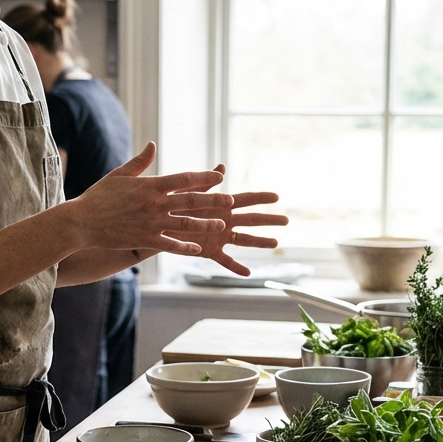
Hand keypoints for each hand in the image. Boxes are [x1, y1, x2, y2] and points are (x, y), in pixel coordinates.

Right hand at [67, 142, 233, 253]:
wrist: (81, 222)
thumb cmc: (99, 197)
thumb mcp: (120, 175)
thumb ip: (140, 162)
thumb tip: (153, 145)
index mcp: (150, 185)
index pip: (183, 179)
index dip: (203, 177)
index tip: (219, 176)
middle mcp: (154, 203)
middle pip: (190, 200)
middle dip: (213, 200)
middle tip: (231, 200)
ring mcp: (151, 223)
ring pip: (184, 223)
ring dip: (204, 224)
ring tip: (221, 225)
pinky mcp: (145, 239)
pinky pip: (170, 244)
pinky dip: (184, 247)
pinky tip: (198, 249)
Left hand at [168, 187, 287, 275]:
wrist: (156, 226)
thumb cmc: (171, 205)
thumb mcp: (188, 192)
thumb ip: (206, 183)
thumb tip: (221, 168)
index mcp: (220, 205)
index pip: (245, 199)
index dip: (261, 197)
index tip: (277, 196)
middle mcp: (224, 220)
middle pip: (251, 219)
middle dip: (269, 219)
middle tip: (287, 220)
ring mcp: (219, 236)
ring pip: (244, 239)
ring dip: (260, 241)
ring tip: (276, 243)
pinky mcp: (210, 251)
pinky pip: (225, 260)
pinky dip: (236, 267)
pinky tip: (248, 273)